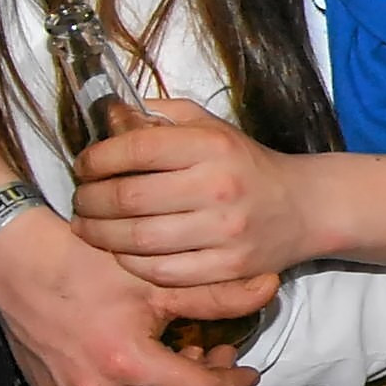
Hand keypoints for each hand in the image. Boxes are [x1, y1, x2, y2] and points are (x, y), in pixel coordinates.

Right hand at [0, 205, 276, 385]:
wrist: (17, 262)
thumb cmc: (85, 264)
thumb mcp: (157, 278)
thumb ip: (216, 295)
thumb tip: (268, 289)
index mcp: (128, 364)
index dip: (231, 384)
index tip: (247, 372)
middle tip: (212, 356)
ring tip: (176, 366)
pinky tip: (142, 382)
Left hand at [69, 98, 313, 283]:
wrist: (306, 206)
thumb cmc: (247, 165)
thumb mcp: (212, 127)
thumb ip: (162, 116)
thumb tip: (111, 114)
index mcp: (212, 146)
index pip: (135, 149)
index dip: (96, 159)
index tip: (84, 166)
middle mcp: (218, 187)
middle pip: (128, 199)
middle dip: (89, 200)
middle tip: (80, 201)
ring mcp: (225, 232)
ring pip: (138, 239)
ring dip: (100, 235)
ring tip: (89, 227)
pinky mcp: (228, 267)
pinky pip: (161, 271)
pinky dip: (130, 263)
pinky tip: (120, 252)